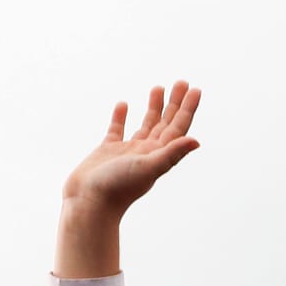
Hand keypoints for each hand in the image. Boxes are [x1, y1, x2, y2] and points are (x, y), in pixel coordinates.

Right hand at [54, 82, 201, 279]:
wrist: (89, 203)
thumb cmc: (118, 188)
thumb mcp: (148, 167)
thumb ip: (171, 153)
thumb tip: (197, 141)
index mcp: (158, 156)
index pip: (178, 128)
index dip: (187, 109)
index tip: (195, 89)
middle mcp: (146, 153)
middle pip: (165, 124)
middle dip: (174, 103)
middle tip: (182, 82)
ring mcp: (127, 152)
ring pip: (145, 125)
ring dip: (153, 107)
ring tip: (158, 87)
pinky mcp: (107, 152)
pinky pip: (117, 130)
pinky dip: (121, 117)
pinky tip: (124, 105)